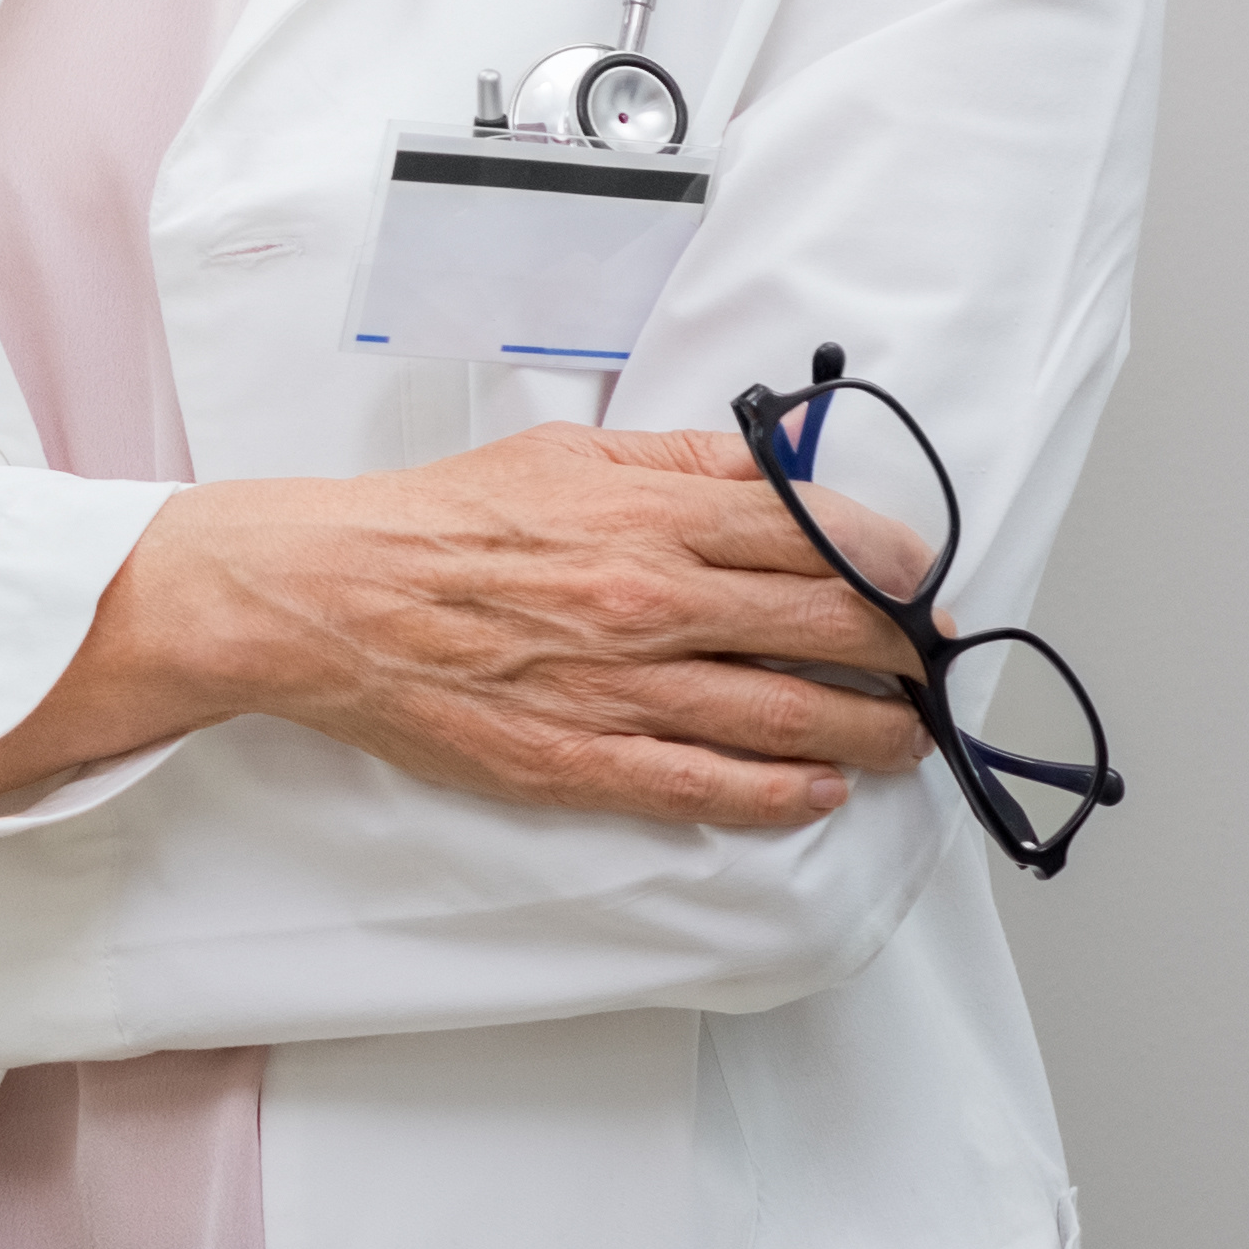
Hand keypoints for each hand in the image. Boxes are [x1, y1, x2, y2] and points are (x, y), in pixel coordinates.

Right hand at [0, 424, 937, 829]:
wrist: (323, 594)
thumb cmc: (438, 521)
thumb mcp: (568, 453)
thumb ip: (685, 463)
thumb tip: (785, 468)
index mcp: (651, 516)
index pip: (829, 537)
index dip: (900, 565)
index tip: (917, 583)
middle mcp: (652, 601)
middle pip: (837, 630)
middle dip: (906, 653)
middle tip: (925, 665)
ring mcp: (622, 689)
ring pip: (798, 720)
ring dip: (875, 734)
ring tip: (901, 738)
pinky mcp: (581, 760)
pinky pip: (714, 788)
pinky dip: (786, 794)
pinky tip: (816, 790)